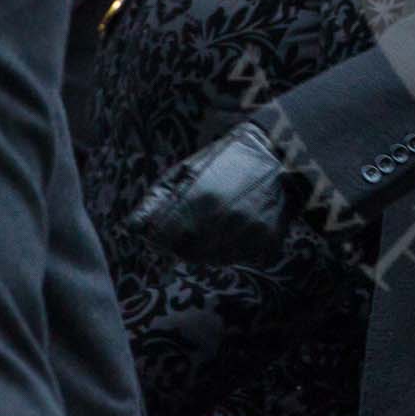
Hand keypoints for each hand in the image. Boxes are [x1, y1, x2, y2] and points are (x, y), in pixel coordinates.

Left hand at [125, 121, 302, 264]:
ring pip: (213, 261)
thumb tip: (131, 228)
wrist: (283, 154)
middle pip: (186, 254)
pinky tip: (242, 228)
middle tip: (197, 223)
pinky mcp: (268, 242)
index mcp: (199, 199)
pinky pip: (241, 260)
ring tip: (221, 223)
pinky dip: (237, 250)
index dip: (161, 236)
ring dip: (211, 249)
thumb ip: (157, 200)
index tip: (168, 228)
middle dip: (184, 244)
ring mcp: (248, 233)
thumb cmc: (227, 158)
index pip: (161, 240)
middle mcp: (223, 220)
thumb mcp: (187, 169)